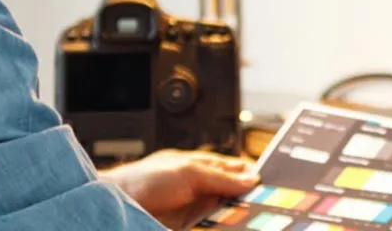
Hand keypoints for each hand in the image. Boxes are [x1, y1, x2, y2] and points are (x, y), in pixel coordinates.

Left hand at [102, 149, 256, 229]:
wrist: (119, 204)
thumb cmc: (143, 179)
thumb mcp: (188, 171)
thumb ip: (220, 176)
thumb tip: (250, 180)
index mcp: (202, 166)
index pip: (236, 169)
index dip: (254, 174)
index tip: (272, 183)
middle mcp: (201, 187)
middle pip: (235, 194)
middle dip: (250, 199)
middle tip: (268, 205)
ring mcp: (197, 208)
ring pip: (227, 214)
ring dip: (238, 216)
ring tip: (255, 218)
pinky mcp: (192, 226)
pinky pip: (215, 227)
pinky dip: (224, 226)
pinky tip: (234, 226)